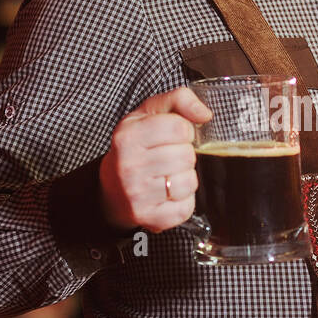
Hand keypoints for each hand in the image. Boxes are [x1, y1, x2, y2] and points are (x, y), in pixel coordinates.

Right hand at [99, 85, 211, 233]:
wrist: (113, 189)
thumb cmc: (136, 147)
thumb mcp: (148, 114)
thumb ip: (178, 100)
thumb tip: (205, 114)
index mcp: (128, 136)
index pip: (179, 128)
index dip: (183, 130)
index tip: (172, 136)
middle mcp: (130, 166)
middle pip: (187, 156)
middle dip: (184, 154)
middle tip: (167, 157)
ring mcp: (138, 195)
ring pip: (189, 182)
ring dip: (184, 177)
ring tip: (167, 175)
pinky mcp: (150, 218)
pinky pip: (187, 207)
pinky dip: (183, 200)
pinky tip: (167, 193)